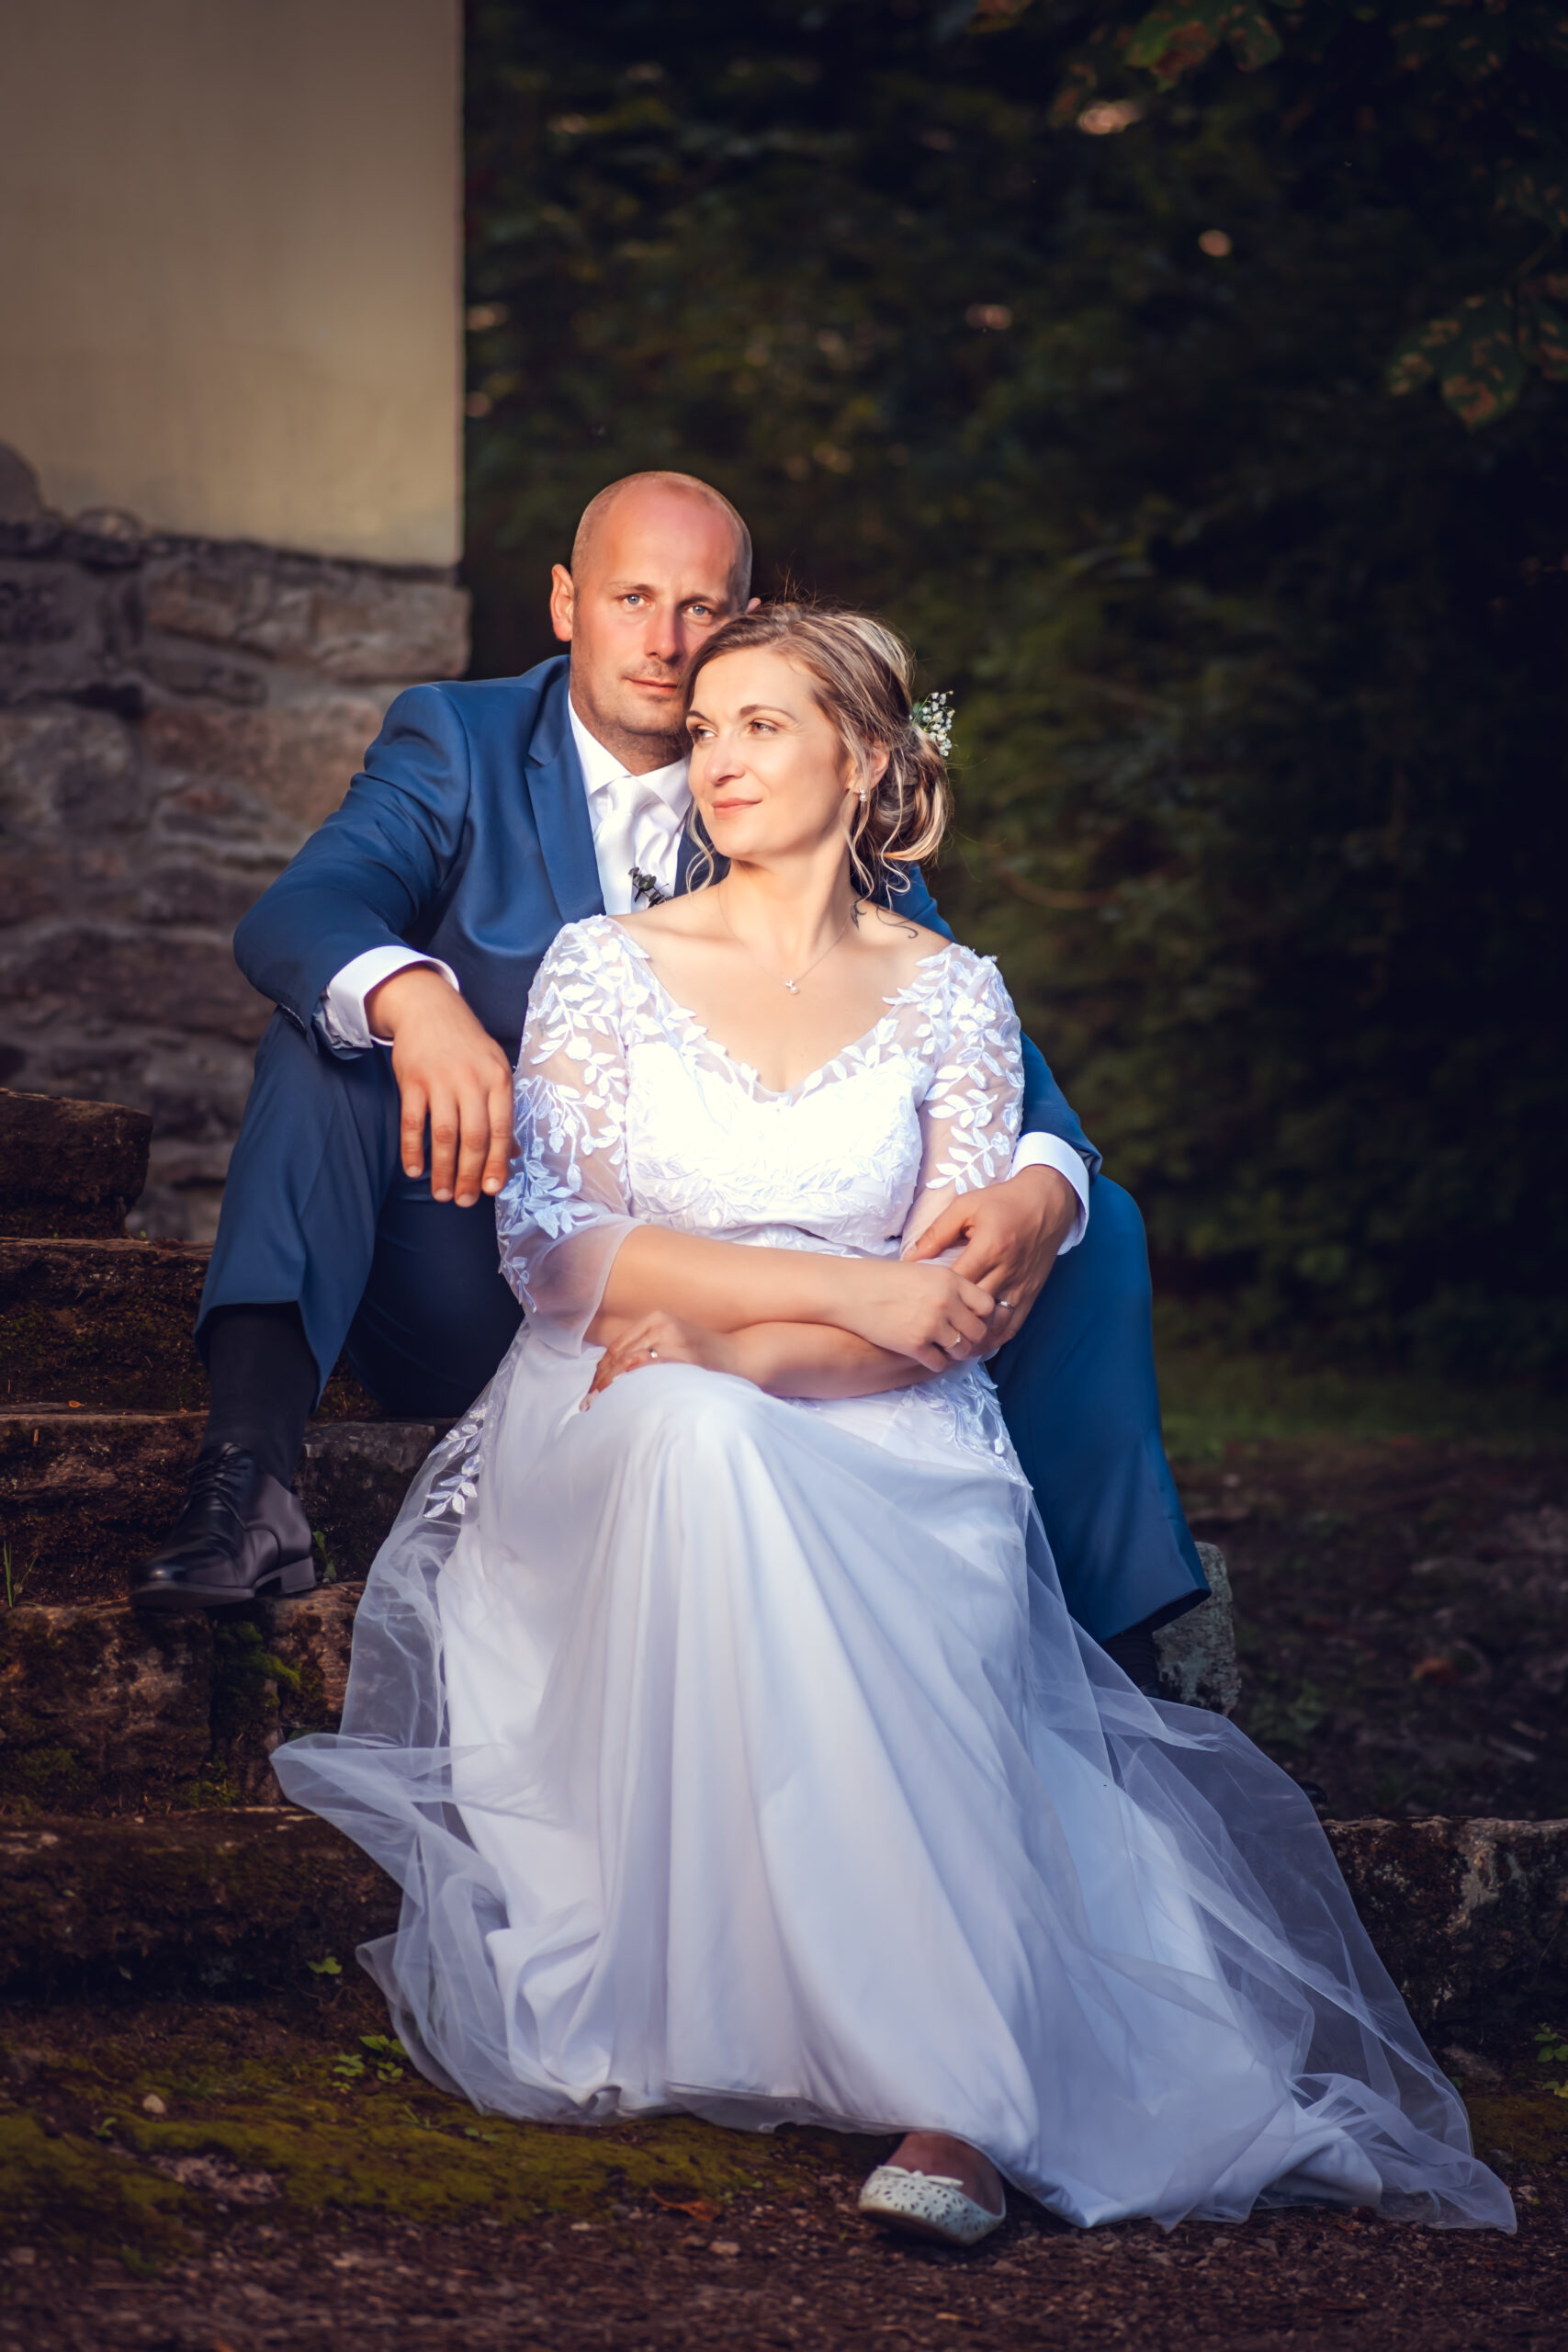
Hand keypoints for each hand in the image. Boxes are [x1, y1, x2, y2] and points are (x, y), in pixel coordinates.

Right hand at [366, 965, 514, 1207]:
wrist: (429, 1007)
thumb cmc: (468, 1046)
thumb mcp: (494, 1070)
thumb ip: (502, 1110)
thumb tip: (513, 1154)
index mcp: (499, 1079)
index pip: (501, 1129)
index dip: (496, 1163)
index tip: (492, 1190)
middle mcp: (472, 1080)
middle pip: (473, 1137)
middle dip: (470, 1174)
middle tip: (464, 1200)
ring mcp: (441, 1080)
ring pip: (443, 1134)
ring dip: (442, 1169)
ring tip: (441, 1193)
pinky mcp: (412, 1080)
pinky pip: (412, 1122)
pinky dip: (412, 1149)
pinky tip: (414, 1170)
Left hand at [585, 1311, 741, 1402]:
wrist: (741, 1356)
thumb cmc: (705, 1356)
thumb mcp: (674, 1342)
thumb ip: (647, 1350)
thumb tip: (615, 1375)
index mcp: (656, 1319)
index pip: (617, 1347)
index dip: (600, 1371)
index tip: (591, 1391)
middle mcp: (661, 1325)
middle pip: (619, 1355)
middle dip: (601, 1382)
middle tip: (589, 1404)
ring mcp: (673, 1340)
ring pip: (629, 1364)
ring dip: (611, 1386)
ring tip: (600, 1406)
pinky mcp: (684, 1356)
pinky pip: (649, 1372)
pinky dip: (632, 1386)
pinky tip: (623, 1399)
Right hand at [837, 1258, 997, 1371]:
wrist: (849, 1291)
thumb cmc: (881, 1278)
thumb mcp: (922, 1271)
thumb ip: (946, 1286)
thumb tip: (964, 1306)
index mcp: (950, 1279)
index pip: (987, 1305)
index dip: (981, 1316)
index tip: (970, 1319)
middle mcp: (946, 1302)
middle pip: (978, 1331)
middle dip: (971, 1338)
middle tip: (959, 1339)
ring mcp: (932, 1324)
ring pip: (962, 1350)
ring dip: (955, 1352)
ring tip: (943, 1348)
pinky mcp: (915, 1345)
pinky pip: (940, 1363)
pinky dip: (936, 1362)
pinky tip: (927, 1355)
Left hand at [904, 1167, 1078, 1354]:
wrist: (1047, 1202)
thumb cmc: (1003, 1202)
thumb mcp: (966, 1206)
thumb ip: (937, 1232)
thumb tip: (911, 1257)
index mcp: (989, 1248)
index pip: (957, 1284)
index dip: (937, 1298)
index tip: (918, 1305)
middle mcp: (1006, 1271)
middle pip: (975, 1309)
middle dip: (953, 1323)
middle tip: (929, 1333)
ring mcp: (1021, 1286)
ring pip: (995, 1324)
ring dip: (975, 1338)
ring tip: (952, 1346)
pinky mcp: (1031, 1293)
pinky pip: (1014, 1324)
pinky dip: (997, 1338)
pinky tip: (980, 1344)